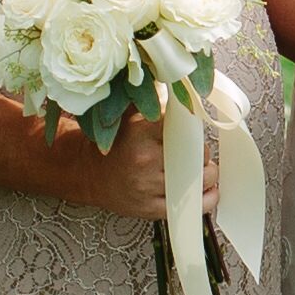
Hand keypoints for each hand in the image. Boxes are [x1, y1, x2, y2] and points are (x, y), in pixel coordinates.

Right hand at [67, 105, 226, 226]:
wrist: (87, 172)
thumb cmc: (114, 142)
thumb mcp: (127, 113)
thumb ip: (153, 99)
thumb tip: (180, 85)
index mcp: (140, 133)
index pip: (185, 127)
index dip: (192, 128)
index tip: (190, 129)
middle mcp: (145, 161)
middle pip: (196, 154)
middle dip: (199, 151)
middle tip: (193, 149)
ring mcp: (149, 188)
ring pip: (199, 180)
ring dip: (207, 173)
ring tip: (198, 168)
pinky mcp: (152, 209)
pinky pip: (193, 206)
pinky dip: (207, 197)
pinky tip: (206, 188)